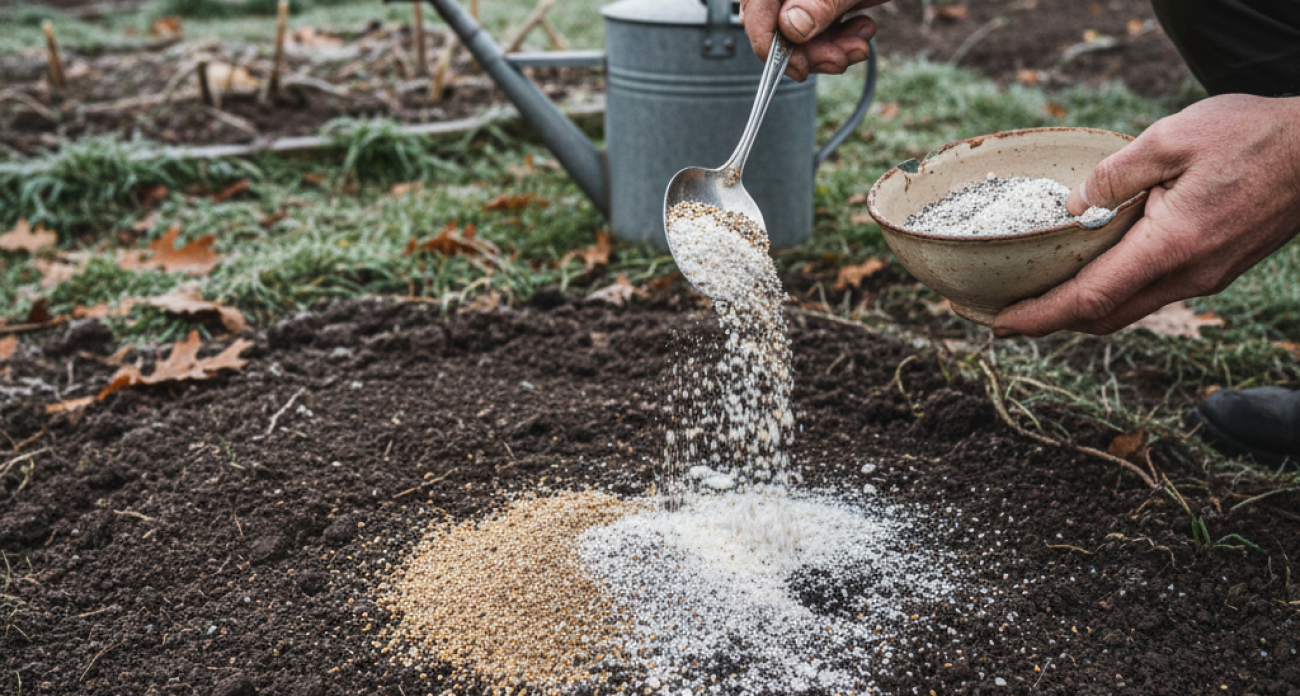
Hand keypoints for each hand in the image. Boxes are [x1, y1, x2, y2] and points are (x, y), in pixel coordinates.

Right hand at [740, 0, 885, 81]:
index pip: (756, 13)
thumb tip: (790, 29)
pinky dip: (843, 38)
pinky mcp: (826, 2)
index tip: (799, 69)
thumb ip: (818, 2)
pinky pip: (824, 29)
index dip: (772, 46)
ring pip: (804, 35)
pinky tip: (862, 29)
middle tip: (841, 60)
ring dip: (833, 49)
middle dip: (813, 52)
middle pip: (779, 29)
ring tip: (859, 43)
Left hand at [993, 94, 1299, 336]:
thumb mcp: (1172, 137)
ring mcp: (1206, 278)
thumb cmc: (1253, 136)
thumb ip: (1114, 174)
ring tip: (1040, 294)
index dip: (1041, 317)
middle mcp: (1188, 275)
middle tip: (1007, 314)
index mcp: (1172, 245)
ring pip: (1130, 308)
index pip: (1091, 298)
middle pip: (1105, 317)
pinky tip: (1093, 271)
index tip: (1000, 325)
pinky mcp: (1216, 270)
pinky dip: (1114, 292)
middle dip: (1052, 322)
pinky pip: (1153, 293)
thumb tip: (1071, 207)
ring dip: (1083, 309)